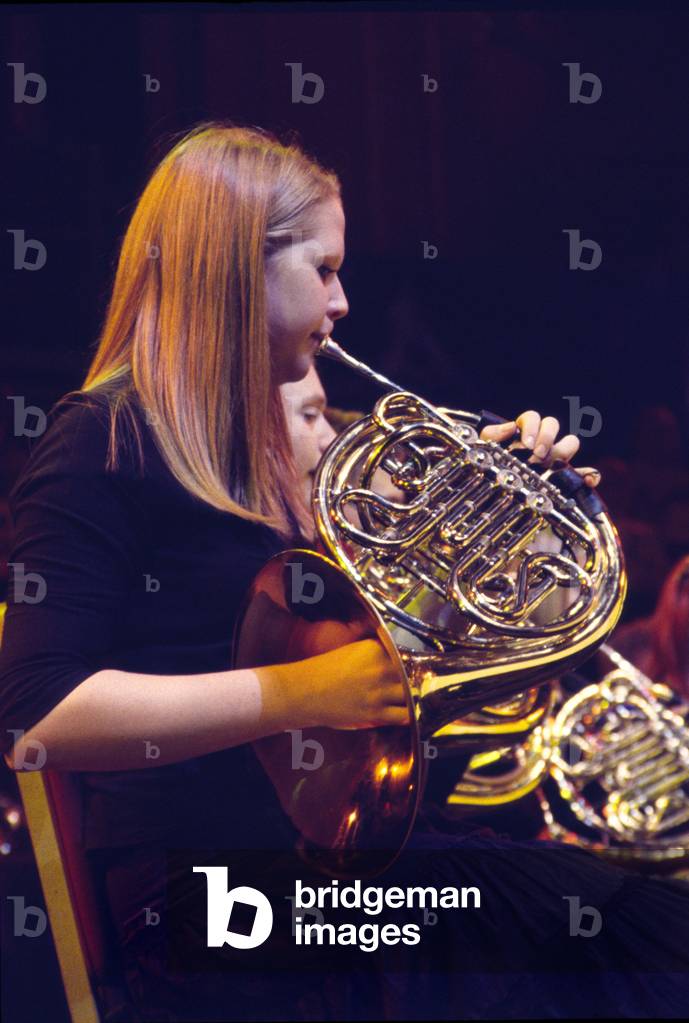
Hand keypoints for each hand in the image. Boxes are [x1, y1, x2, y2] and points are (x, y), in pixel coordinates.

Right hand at [291, 638, 409, 730]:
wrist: (302, 692)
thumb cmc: (323, 671)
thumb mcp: (351, 651)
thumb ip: (373, 652)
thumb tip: (392, 655)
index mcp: (374, 649)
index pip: (405, 654)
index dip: (410, 663)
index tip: (414, 668)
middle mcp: (379, 667)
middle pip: (412, 673)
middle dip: (416, 680)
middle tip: (418, 685)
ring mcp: (378, 691)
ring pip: (412, 694)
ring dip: (414, 698)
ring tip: (416, 699)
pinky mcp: (374, 712)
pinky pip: (404, 715)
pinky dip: (410, 715)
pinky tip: (410, 713)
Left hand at [480, 411, 600, 488]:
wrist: (496, 491)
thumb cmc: (493, 466)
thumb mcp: (486, 450)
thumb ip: (492, 434)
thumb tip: (511, 426)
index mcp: (524, 433)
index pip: (533, 417)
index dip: (532, 427)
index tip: (526, 444)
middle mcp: (541, 442)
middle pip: (553, 424)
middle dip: (546, 437)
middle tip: (536, 455)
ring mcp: (554, 458)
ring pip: (570, 442)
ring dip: (563, 450)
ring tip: (550, 465)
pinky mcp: (565, 478)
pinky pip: (585, 473)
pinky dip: (591, 475)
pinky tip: (588, 481)